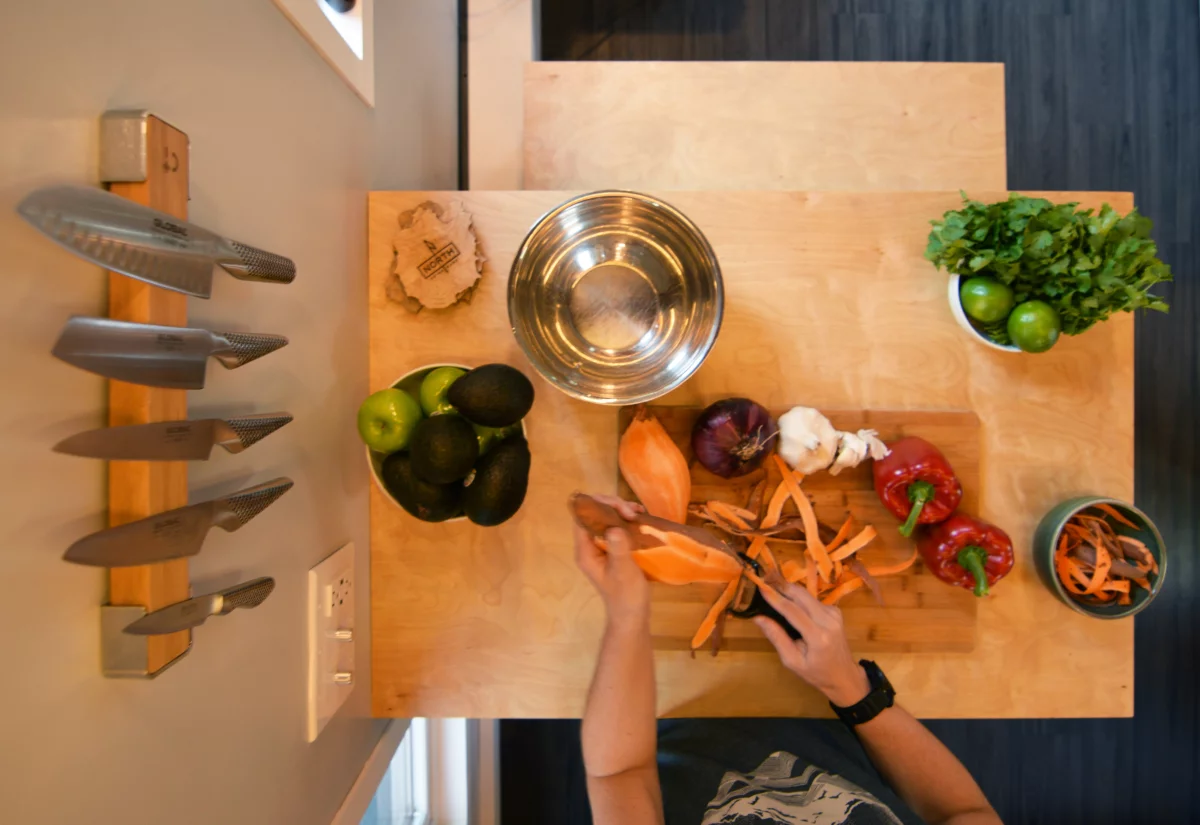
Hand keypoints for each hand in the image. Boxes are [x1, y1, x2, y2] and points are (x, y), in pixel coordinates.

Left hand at [574, 495, 650, 631]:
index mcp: (585, 551)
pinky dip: (626, 520)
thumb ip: (618, 549)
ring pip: (605, 518)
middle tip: (633, 512)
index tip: (621, 508)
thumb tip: (614, 528)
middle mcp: (589, 546)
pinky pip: (615, 527)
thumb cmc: (626, 596)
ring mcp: (601, 548)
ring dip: (621, 511)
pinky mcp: (613, 549)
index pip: (582, 517)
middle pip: (594, 514)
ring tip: (639, 513)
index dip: (599, 505)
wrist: (632, 615)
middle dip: (613, 507)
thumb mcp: (624, 571)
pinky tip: (641, 519)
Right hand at [753, 581, 870, 706]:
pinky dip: (800, 599)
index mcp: (818, 636)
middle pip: (801, 595)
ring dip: (790, 591)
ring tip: (774, 591)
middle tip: (765, 582)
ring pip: (807, 595)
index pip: (792, 610)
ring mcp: (834, 613)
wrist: (844, 675)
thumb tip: (758, 618)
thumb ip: (776, 637)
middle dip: (782, 587)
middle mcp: (829, 620)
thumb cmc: (816, 673)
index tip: (761, 587)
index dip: (775, 598)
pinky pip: (813, 600)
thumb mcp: (792, 661)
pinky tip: (792, 604)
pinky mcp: (836, 611)